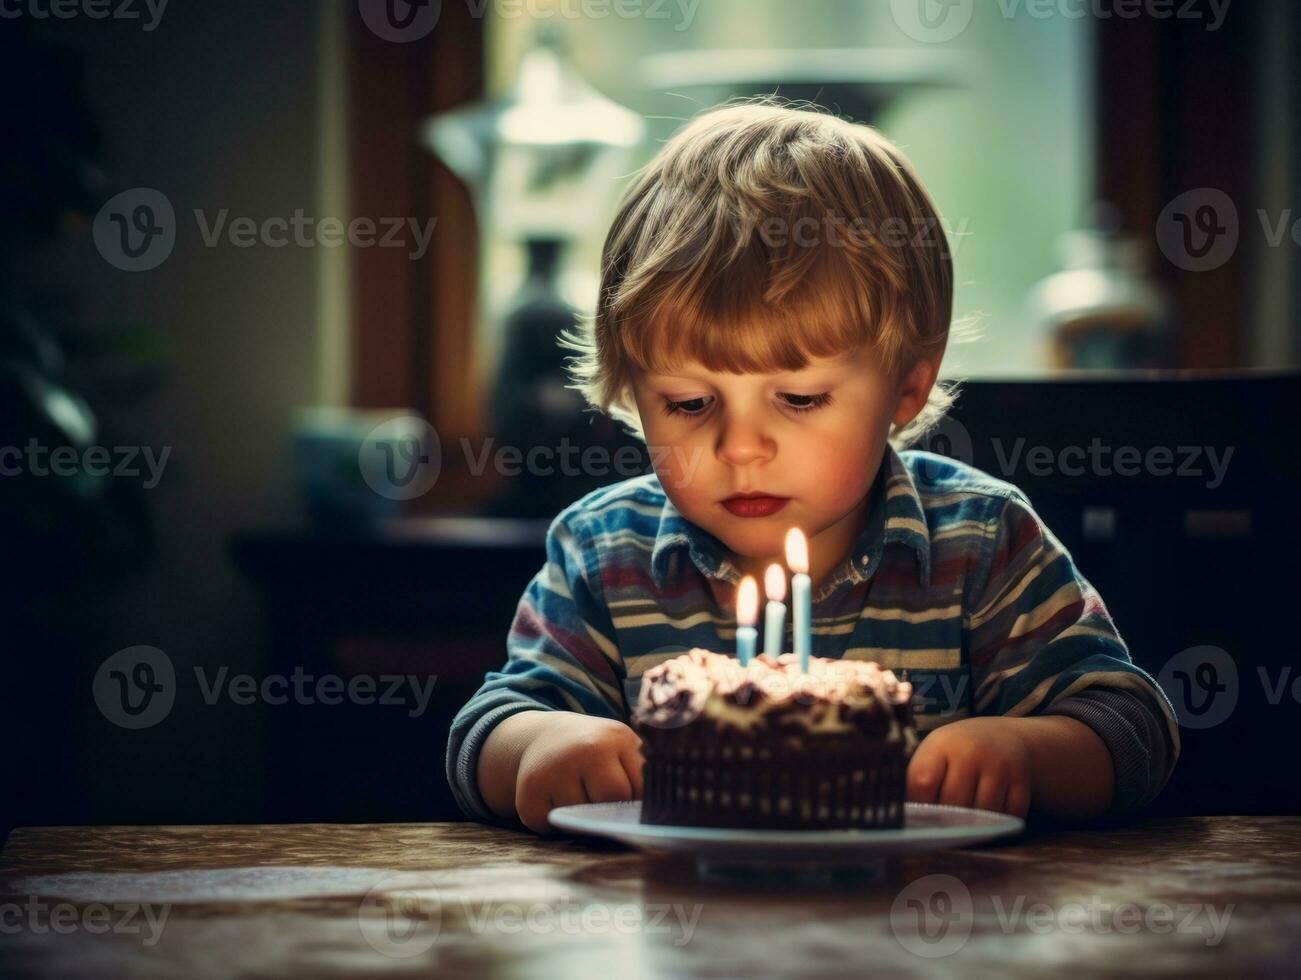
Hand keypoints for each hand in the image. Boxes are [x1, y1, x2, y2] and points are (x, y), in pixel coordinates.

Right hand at [515, 713, 643, 834]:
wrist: (546, 737)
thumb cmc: (596, 750)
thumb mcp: (623, 748)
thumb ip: (642, 774)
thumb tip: (657, 814)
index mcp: (614, 737)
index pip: (638, 789)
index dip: (634, 802)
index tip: (628, 800)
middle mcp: (583, 748)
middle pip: (609, 802)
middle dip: (608, 809)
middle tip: (599, 796)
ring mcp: (554, 769)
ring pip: (579, 819)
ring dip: (580, 818)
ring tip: (577, 794)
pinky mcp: (529, 790)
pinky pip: (550, 827)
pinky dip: (554, 825)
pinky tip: (556, 802)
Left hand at [906, 716, 1031, 817]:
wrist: (1001, 736)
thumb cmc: (956, 753)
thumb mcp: (934, 754)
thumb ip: (919, 781)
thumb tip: (907, 818)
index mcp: (942, 744)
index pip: (922, 782)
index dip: (919, 804)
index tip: (920, 814)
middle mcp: (971, 751)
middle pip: (954, 802)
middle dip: (947, 819)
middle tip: (945, 823)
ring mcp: (999, 764)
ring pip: (983, 813)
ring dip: (974, 824)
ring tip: (967, 820)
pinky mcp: (1021, 778)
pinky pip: (1009, 814)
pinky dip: (1000, 822)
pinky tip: (991, 815)